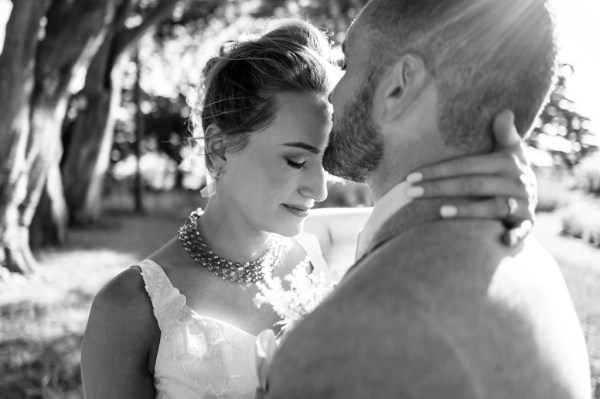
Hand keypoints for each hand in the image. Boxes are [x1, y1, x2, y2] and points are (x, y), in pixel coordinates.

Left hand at [405, 110, 536, 245]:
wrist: (533, 196)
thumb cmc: (509, 170)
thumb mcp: (510, 150)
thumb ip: (504, 133)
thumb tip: (504, 111)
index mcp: (508, 162)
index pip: (467, 165)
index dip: (439, 170)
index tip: (411, 176)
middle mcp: (517, 182)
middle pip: (474, 185)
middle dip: (440, 188)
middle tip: (411, 192)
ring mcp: (523, 204)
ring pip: (493, 207)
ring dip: (468, 210)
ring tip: (440, 212)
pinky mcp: (527, 223)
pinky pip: (522, 231)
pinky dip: (513, 236)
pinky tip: (501, 241)